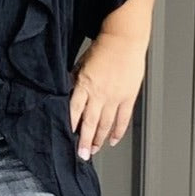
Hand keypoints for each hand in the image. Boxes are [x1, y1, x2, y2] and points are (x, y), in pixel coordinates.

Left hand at [68, 32, 146, 159]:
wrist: (124, 41)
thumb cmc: (102, 49)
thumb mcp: (80, 63)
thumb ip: (74, 80)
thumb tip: (66, 93)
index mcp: (85, 84)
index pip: (75, 110)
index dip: (70, 126)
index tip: (67, 139)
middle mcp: (99, 93)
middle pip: (90, 122)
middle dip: (85, 141)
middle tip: (82, 154)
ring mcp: (115, 97)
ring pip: (106, 124)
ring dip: (99, 139)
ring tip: (94, 150)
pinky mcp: (128, 97)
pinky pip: (122, 119)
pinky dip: (117, 132)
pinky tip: (112, 140)